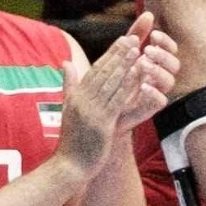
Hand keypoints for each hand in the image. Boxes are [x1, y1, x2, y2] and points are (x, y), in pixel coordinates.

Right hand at [58, 14, 169, 173]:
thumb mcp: (67, 109)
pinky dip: (129, 86)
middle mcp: (82, 100)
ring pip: (111, 83)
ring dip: (126, 65)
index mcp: (75, 96)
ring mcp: (91, 111)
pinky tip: (138, 76)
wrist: (68, 166)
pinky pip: (117, 100)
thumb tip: (66, 63)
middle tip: (135, 38)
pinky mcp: (102, 124)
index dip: (110, 54)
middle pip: (104, 72)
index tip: (123, 40)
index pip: (95, 69)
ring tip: (139, 51)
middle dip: (120, 54)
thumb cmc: (71, 142)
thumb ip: (69, 86)